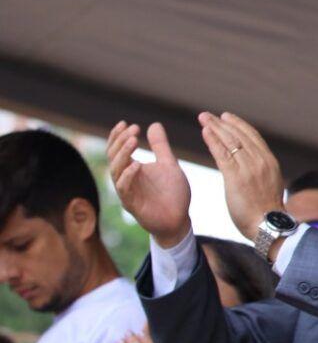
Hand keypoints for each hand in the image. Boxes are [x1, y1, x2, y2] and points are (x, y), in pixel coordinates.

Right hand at [107, 122, 191, 245]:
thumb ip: (160, 146)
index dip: (118, 136)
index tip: (125, 123)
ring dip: (123, 155)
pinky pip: (124, 189)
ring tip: (133, 141)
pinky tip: (137, 165)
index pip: (117, 150)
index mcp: (133, 169)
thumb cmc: (172, 194)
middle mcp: (126, 179)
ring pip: (116, 171)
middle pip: (114, 157)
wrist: (179, 219)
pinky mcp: (133, 205)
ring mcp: (128, 192)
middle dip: (120, 142)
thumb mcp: (168, 164)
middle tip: (133, 129)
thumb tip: (154, 124)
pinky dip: (128, 176)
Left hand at [198, 112, 284, 239]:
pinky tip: (205, 132)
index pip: (253, 136)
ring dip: (215, 128)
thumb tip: (252, 169)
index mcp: (270, 161)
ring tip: (203, 119)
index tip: (226, 117)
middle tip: (208, 115)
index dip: (238, 125)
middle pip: (240, 135)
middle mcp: (260, 161)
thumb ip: (260, 173)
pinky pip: (222, 154)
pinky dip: (213, 141)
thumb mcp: (269, 185)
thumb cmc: (267, 211)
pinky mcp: (236, 178)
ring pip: (230, 142)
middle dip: (223, 123)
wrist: (268, 225)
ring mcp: (249, 168)